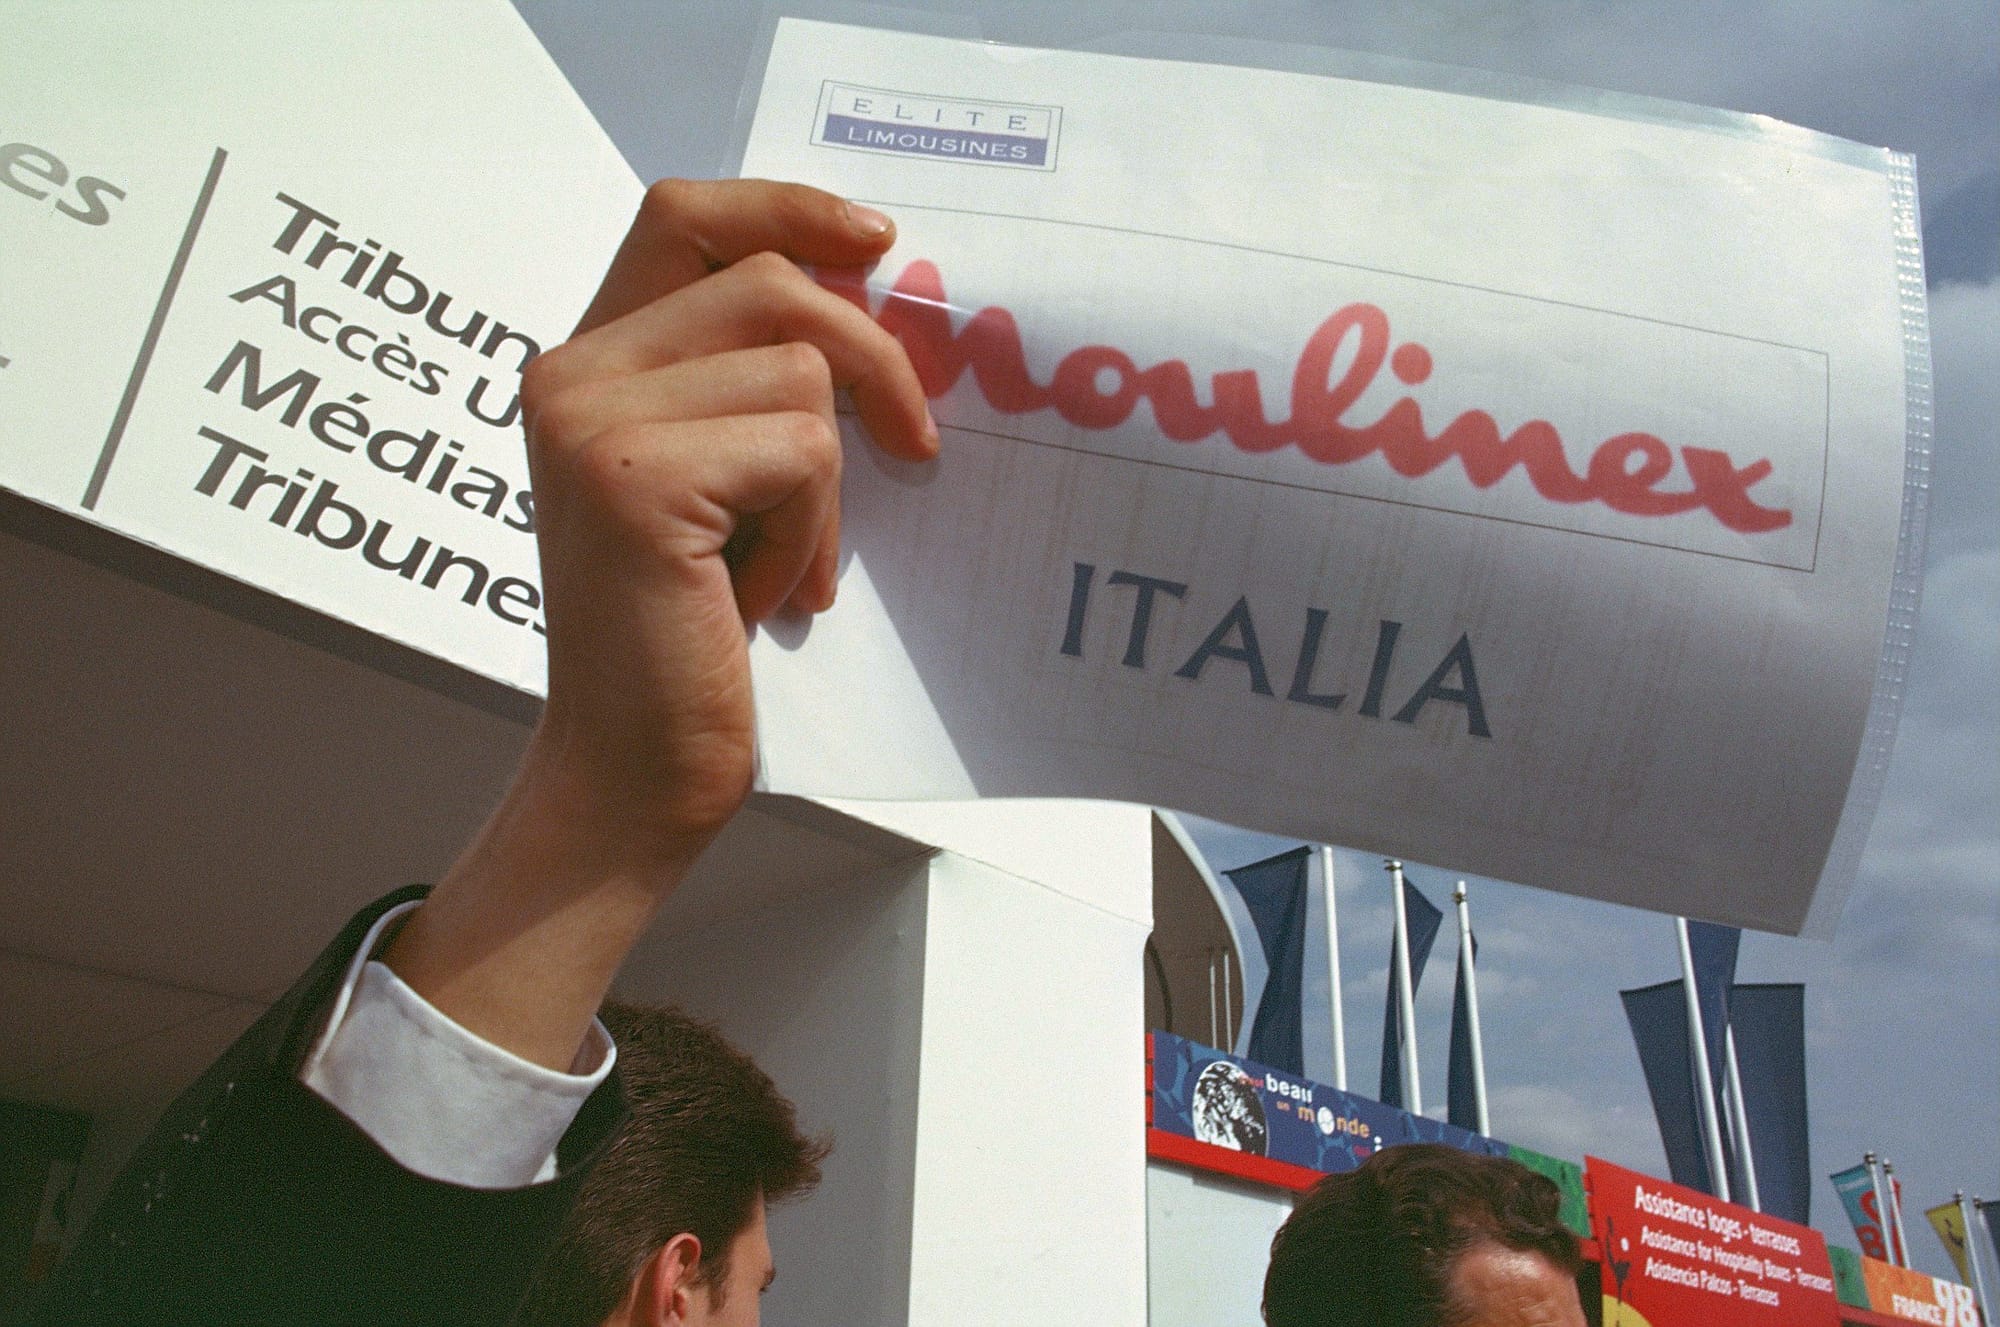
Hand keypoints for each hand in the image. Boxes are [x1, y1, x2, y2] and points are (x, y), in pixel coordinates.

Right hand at [383, 180, 934, 1068]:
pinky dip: (813, 533)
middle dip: (870, 359)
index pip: (682, 215)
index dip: (787, 207)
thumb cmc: (689, 638)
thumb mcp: (720, 486)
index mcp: (586, 365)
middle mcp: (568, 374)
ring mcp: (590, 421)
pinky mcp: (633, 479)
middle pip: (769, 280)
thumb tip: (873, 294)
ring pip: (798, 373)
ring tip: (786, 562)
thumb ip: (746, 385)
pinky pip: (801, 452)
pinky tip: (768, 596)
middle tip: (916, 445)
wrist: (631, 771)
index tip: (878, 242)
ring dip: (827, 484)